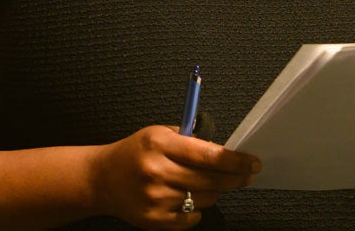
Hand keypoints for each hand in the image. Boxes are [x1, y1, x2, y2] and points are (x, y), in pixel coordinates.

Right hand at [90, 125, 260, 228]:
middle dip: (236, 178)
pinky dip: (196, 209)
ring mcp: (155, 198)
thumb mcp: (159, 134)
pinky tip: (184, 198)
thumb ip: (190, 140)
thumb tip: (225, 150)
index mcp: (160, 144)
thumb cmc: (135, 153)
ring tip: (200, 183)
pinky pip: (192, 218)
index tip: (253, 162)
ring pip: (205, 199)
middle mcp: (158, 171)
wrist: (101, 179)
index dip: (236, 160)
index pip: (209, 154)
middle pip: (211, 180)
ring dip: (212, 192)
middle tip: (248, 174)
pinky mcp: (154, 220)